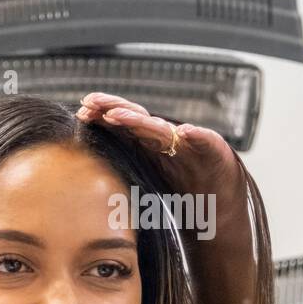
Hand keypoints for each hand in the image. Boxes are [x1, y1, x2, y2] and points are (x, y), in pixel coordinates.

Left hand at [75, 93, 247, 218]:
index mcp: (150, 144)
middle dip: (114, 108)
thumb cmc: (183, 187)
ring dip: (141, 122)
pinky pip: (204, 142)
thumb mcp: (148, 177)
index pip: (124, 123)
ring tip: (118, 116)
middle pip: (138, 118)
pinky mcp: (213, 152)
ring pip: (162, 129)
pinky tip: (186, 133)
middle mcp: (167, 139)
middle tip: (91, 103)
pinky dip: (197, 136)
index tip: (82, 111)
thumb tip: (86, 172)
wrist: (220, 200)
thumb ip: (126, 166)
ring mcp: (188, 144)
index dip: (104, 115)